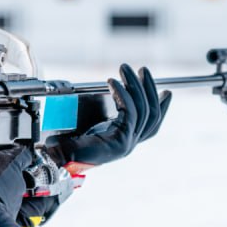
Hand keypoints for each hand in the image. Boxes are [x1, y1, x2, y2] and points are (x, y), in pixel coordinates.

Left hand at [51, 64, 171, 167]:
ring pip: (142, 110)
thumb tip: (115, 89)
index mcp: (126, 140)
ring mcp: (127, 143)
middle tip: (143, 70)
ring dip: (135, 85)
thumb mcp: (95, 124)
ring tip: (126, 69)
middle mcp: (130, 143)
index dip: (162, 108)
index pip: (152, 125)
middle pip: (152, 114)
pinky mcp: (120, 140)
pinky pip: (128, 111)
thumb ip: (109, 114)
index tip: (166, 91)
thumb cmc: (72, 141)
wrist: (60, 158)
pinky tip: (113, 82)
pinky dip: (122, 93)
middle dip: (149, 89)